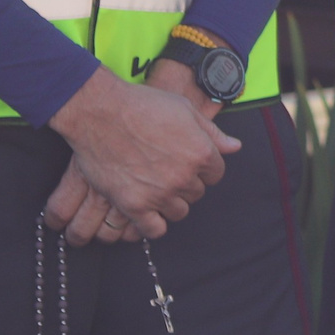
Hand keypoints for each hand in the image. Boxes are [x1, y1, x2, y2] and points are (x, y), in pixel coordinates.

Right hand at [44, 68, 239, 243]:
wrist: (99, 112)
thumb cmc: (143, 105)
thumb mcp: (185, 110)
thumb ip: (212, 133)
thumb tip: (235, 147)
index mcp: (201, 152)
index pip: (215, 174)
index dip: (202, 169)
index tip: (186, 163)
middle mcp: (184, 176)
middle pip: (196, 193)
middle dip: (185, 184)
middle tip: (165, 172)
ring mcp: (159, 193)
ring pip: (178, 212)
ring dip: (169, 203)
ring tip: (154, 188)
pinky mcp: (133, 204)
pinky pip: (154, 229)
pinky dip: (152, 224)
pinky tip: (145, 212)